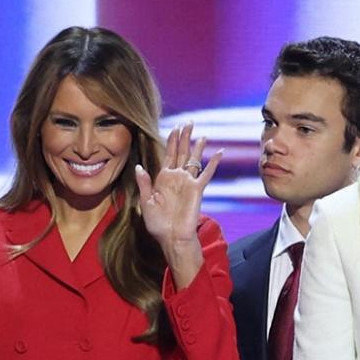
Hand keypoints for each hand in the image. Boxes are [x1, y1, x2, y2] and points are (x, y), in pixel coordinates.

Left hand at [136, 122, 220, 248]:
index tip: (175, 127)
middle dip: (185, 137)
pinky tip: (220, 152)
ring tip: (202, 133)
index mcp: (163, 179)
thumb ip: (144, 183)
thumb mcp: (146, 202)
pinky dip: (213, 163)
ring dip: (198, 146)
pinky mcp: (197, 189)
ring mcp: (188, 182)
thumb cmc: (158, 224)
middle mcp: (177, 177)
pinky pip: (207, 173)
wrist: (172, 237)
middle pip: (182, 152)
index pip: (169, 155)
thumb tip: (138, 166)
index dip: (172, 140)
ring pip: (194, 159)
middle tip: (189, 122)